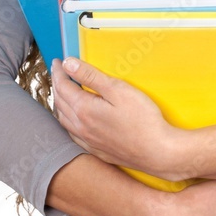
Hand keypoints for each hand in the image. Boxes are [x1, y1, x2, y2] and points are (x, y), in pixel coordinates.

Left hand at [51, 56, 176, 173]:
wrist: (158, 152)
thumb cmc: (143, 120)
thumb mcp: (118, 89)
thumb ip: (91, 76)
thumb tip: (68, 64)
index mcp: (84, 109)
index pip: (63, 87)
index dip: (59, 72)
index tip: (57, 63)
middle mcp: (81, 127)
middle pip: (60, 102)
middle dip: (57, 85)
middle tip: (58, 73)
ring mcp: (88, 141)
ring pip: (64, 120)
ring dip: (60, 104)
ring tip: (63, 93)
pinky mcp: (97, 150)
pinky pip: (73, 135)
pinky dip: (68, 122)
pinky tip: (73, 120)